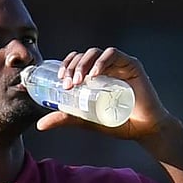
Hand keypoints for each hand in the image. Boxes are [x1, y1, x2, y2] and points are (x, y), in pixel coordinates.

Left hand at [35, 47, 173, 140]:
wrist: (144, 130)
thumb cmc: (117, 123)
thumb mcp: (86, 119)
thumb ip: (66, 118)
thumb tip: (39, 125)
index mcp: (94, 75)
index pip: (76, 61)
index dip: (66, 65)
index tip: (60, 80)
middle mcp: (105, 67)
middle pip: (84, 56)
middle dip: (72, 66)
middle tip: (67, 83)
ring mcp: (118, 64)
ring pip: (96, 53)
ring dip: (84, 64)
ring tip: (79, 81)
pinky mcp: (131, 65)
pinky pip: (114, 55)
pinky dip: (102, 62)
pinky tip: (95, 75)